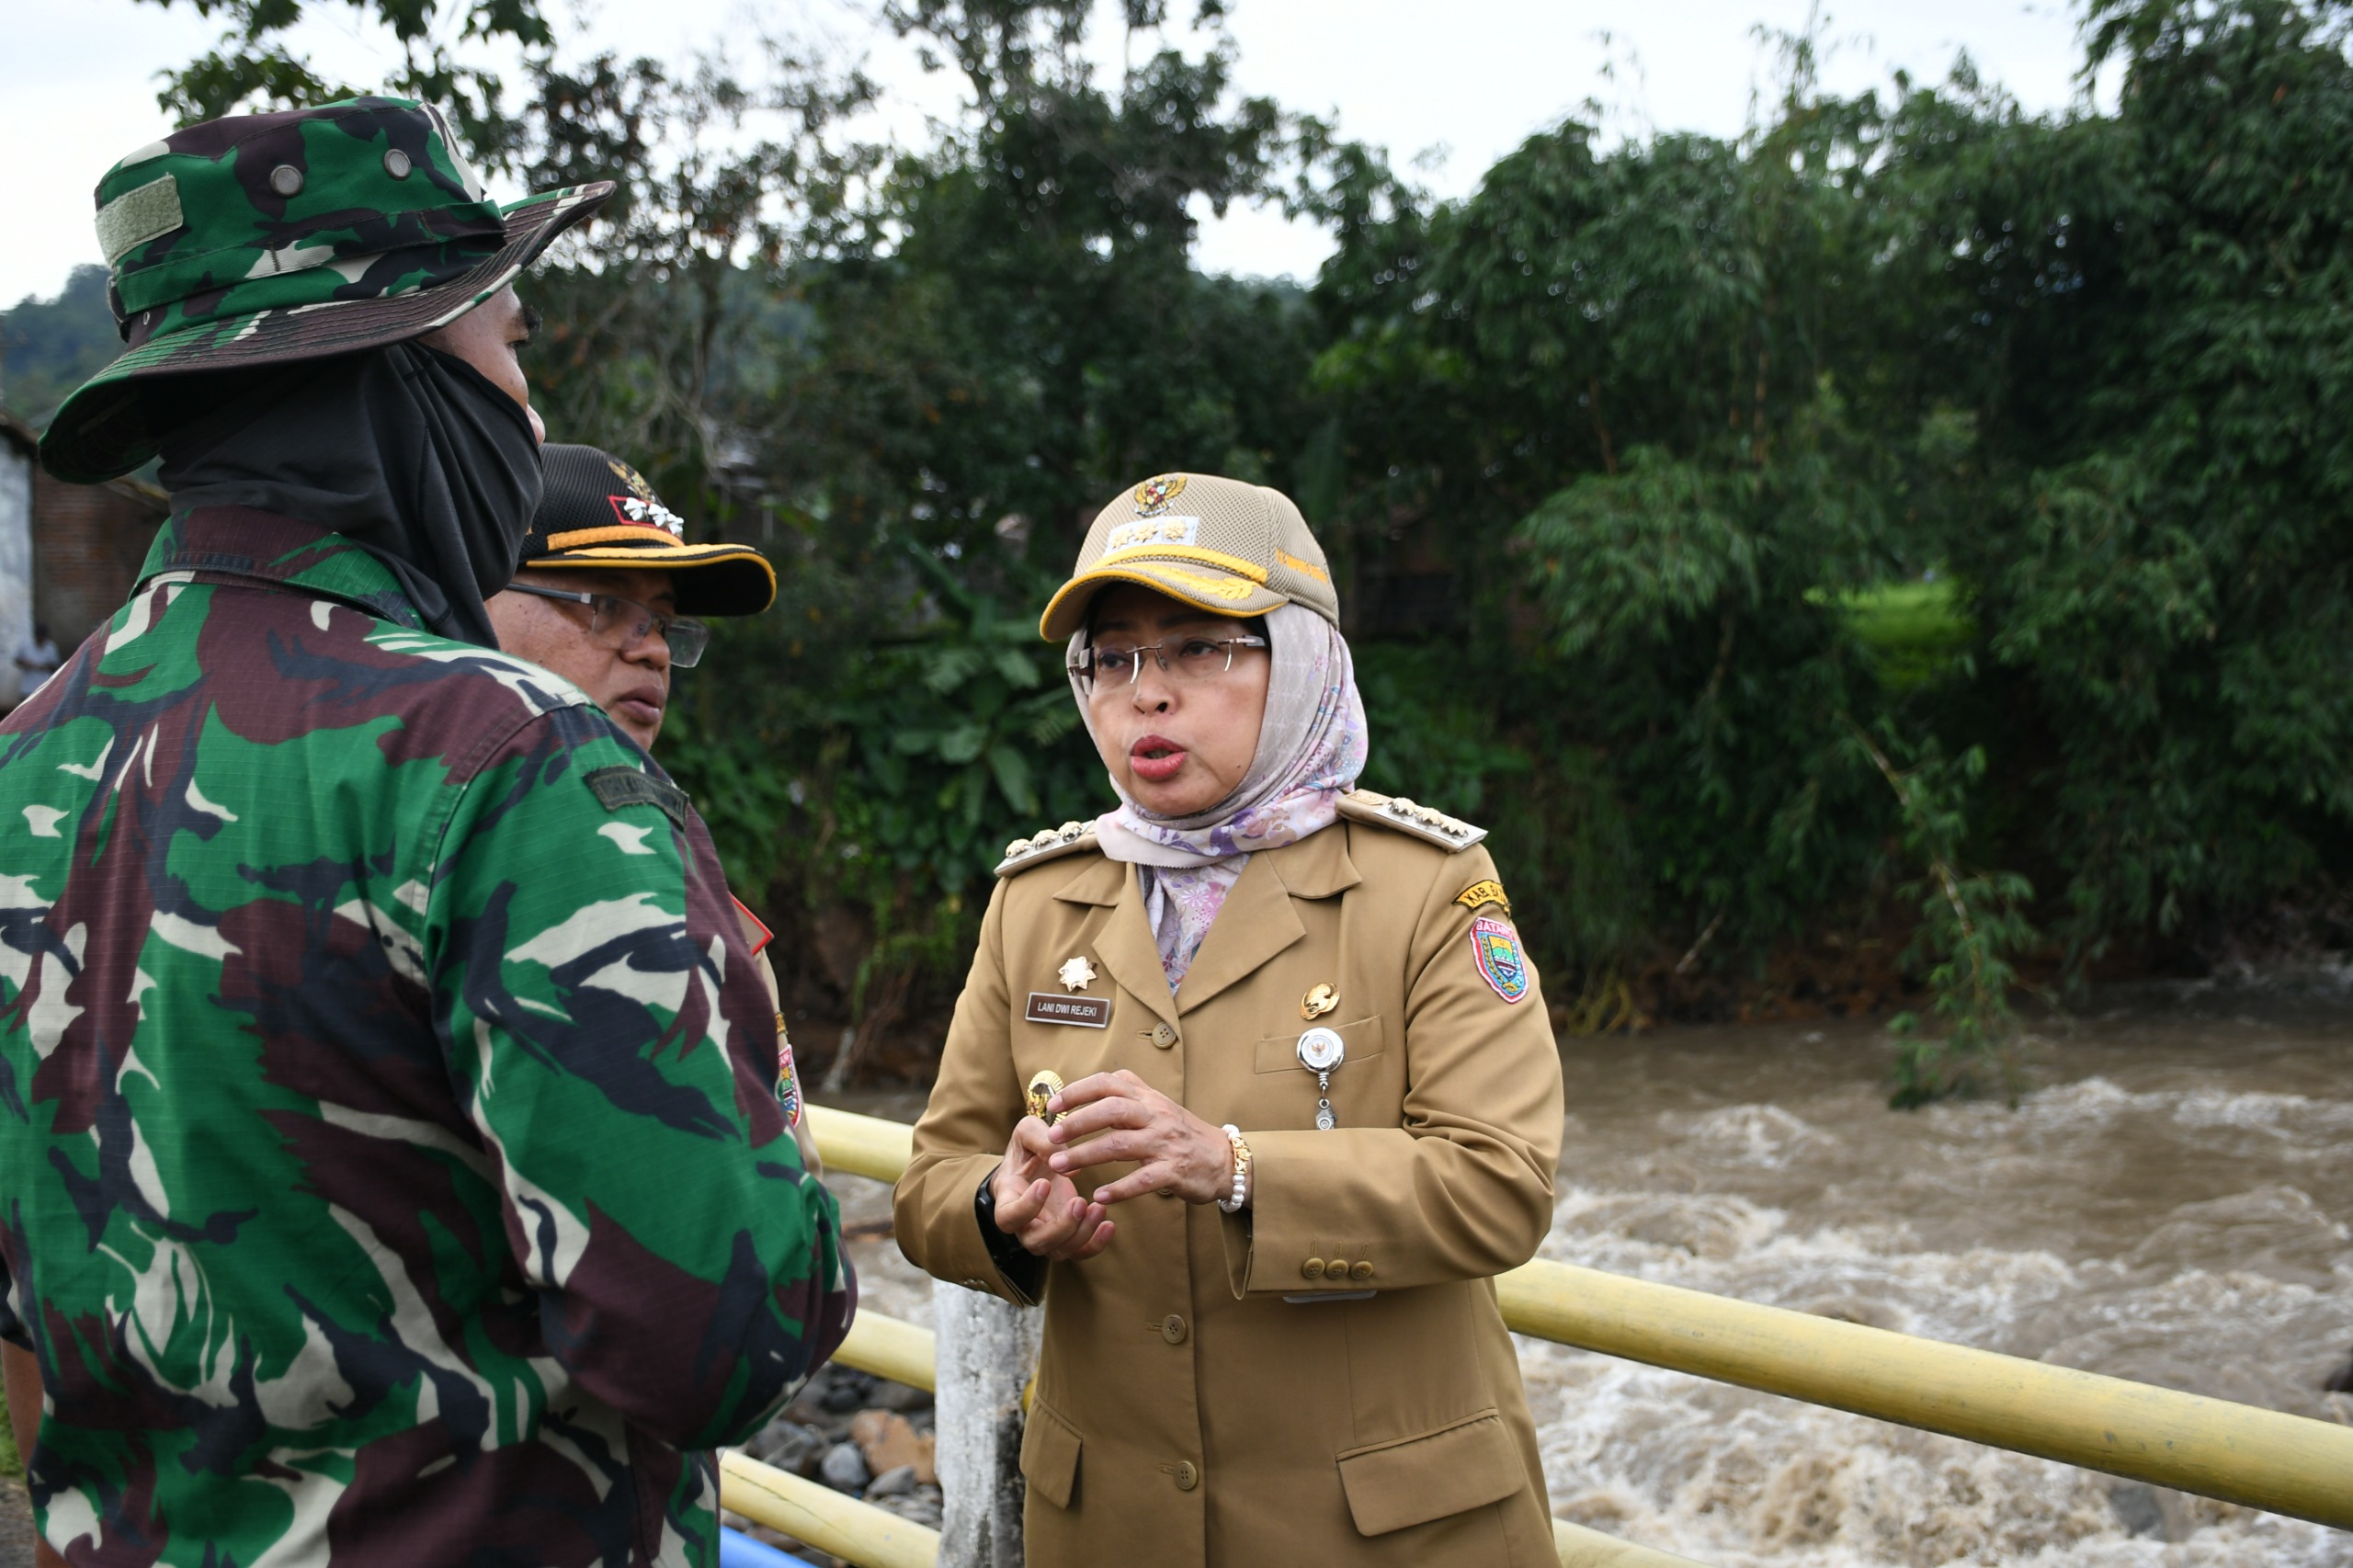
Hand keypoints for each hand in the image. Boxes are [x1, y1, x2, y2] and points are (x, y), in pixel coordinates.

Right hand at [989, 1116, 1115, 1260]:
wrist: (1036, 1164)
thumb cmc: (1028, 1149)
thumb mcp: (1028, 1133)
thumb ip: (1040, 1140)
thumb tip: (1067, 1163)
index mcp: (1008, 1199)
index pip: (1008, 1217)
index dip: (1026, 1206)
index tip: (1045, 1184)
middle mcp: (1024, 1225)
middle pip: (1037, 1242)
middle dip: (1061, 1227)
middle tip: (1080, 1202)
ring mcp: (1046, 1234)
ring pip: (1061, 1250)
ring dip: (1082, 1234)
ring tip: (1099, 1208)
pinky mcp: (1068, 1237)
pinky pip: (1080, 1252)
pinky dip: (1096, 1244)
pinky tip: (1108, 1224)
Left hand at [1044, 1070, 1233, 1205]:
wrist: (1224, 1159)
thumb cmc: (1183, 1133)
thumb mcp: (1158, 1105)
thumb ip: (1129, 1095)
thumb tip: (1089, 1088)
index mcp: (1148, 1098)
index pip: (1109, 1083)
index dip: (1078, 1091)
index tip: (1053, 1105)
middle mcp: (1156, 1116)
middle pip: (1111, 1110)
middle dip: (1077, 1122)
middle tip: (1052, 1136)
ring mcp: (1166, 1143)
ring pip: (1120, 1145)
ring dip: (1086, 1155)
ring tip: (1060, 1166)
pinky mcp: (1174, 1171)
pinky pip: (1143, 1179)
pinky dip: (1120, 1188)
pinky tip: (1100, 1195)